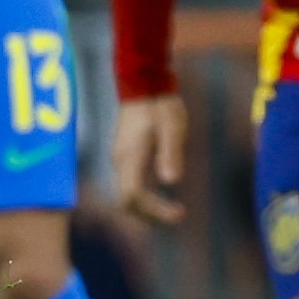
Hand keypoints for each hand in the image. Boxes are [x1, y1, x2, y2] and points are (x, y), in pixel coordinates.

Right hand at [109, 93, 185, 224]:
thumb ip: (171, 153)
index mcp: (130, 156)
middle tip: (177, 216)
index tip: (178, 213)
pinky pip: (129, 183)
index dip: (153, 211)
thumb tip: (171, 181)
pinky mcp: (125, 153)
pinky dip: (144, 195)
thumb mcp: (172, 128)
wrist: (142, 82)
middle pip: (126, 201)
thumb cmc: (160, 104)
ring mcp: (120, 157)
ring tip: (171, 210)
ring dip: (148, 207)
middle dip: (150, 214)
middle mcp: (120, 160)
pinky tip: (161, 194)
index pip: (133, 196)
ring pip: (127, 193)